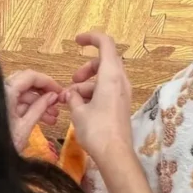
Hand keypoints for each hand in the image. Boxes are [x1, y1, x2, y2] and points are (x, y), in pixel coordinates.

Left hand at [4, 69, 64, 151]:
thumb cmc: (3, 144)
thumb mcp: (25, 127)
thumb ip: (39, 108)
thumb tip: (53, 96)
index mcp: (6, 92)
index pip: (30, 76)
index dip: (47, 82)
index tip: (60, 91)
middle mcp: (2, 91)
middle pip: (27, 84)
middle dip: (44, 94)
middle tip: (58, 104)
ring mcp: (1, 100)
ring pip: (24, 95)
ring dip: (39, 104)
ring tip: (53, 118)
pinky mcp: (1, 109)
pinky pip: (18, 104)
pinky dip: (31, 110)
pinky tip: (44, 120)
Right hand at [62, 30, 134, 158]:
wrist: (115, 154)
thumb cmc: (96, 130)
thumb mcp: (78, 111)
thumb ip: (73, 96)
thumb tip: (70, 93)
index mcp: (111, 75)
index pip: (106, 43)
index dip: (91, 37)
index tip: (76, 41)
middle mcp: (120, 80)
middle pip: (105, 61)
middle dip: (86, 68)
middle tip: (73, 80)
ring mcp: (123, 93)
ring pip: (104, 77)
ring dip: (87, 84)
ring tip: (71, 100)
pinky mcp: (122, 104)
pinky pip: (108, 90)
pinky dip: (94, 93)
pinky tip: (80, 108)